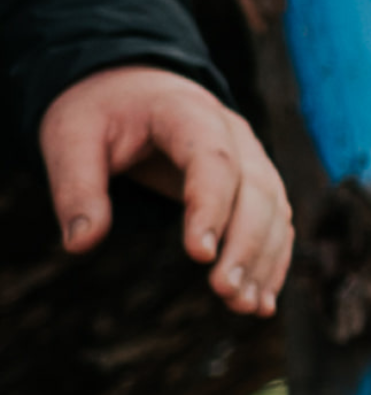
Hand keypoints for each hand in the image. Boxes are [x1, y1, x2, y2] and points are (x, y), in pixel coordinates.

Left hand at [41, 67, 290, 315]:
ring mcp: (251, 159)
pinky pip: (276, 223)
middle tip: (224, 292)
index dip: (212, 206)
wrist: (131, 88)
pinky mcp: (253, 184)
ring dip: (265, 261)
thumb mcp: (70, 139)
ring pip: (277, 211)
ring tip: (244, 307)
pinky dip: (272, 262)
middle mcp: (235, 135)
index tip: (199, 254)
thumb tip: (81, 244)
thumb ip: (76, 188)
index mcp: (189, 113)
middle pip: (258, 190)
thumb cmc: (101, 113)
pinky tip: (260, 301)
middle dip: (247, 245)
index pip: (212, 160)